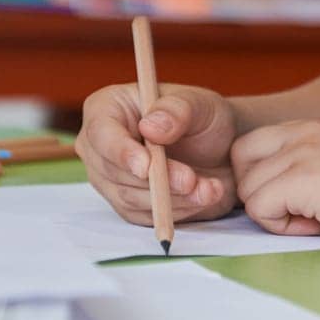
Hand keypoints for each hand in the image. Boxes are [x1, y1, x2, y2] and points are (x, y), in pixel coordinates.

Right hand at [75, 81, 239, 224]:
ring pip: (130, 198)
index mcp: (107, 107)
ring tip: (208, 189)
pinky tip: (202, 197)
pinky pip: (144, 215)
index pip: (101, 133)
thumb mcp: (199, 103)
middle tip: (191, 181)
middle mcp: (99, 145)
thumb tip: (149, 128)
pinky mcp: (126, 203)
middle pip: (114, 171)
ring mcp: (109, 177)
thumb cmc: (202, 117)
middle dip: (156, 181)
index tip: (146, 167)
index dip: (121, 152)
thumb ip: (176, 111)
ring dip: (171, 199)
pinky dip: (175, 211)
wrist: (219, 149)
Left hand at [230, 117, 319, 247]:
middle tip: (299, 212)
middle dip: (259, 191)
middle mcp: (306, 130)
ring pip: (248, 189)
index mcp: (319, 125)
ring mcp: (303, 151)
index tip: (302, 201)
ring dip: (276, 214)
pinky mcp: (302, 178)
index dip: (267, 178)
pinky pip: (259, 208)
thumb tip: (289, 196)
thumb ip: (319, 168)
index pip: (257, 144)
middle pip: (241, 159)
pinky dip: (283, 227)